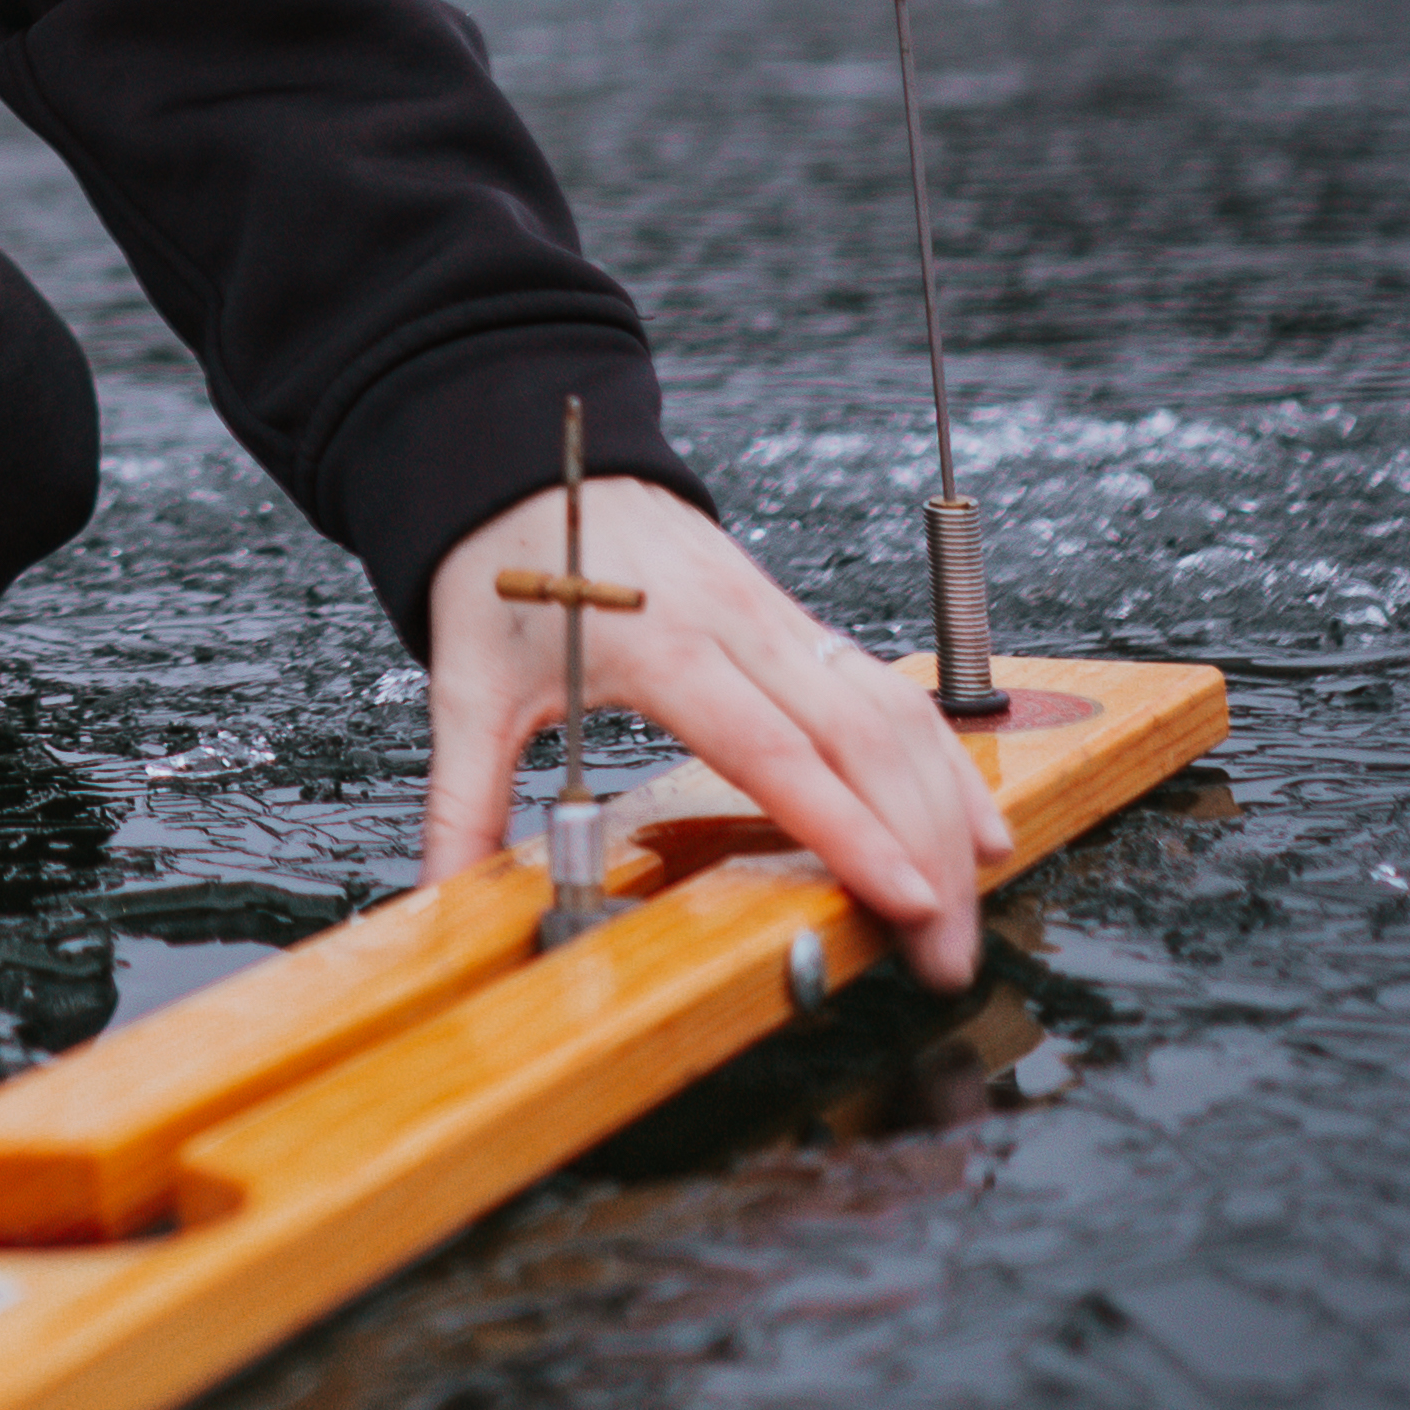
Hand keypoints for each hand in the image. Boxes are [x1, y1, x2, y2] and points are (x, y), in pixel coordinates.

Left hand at [421, 478, 1013, 994]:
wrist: (527, 456)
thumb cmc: (501, 567)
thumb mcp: (465, 683)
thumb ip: (461, 800)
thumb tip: (434, 901)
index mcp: (661, 643)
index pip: (775, 750)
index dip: (848, 829)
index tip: (906, 900)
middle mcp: (740, 625)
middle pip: (862, 739)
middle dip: (922, 848)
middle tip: (948, 953)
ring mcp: (777, 617)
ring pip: (894, 709)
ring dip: (945, 805)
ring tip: (975, 900)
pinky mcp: (793, 621)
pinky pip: (886, 689)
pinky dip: (938, 754)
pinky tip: (967, 819)